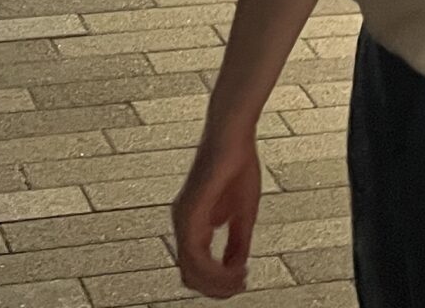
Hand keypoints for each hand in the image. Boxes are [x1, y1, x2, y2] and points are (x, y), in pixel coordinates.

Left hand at [173, 128, 260, 298]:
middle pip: (191, 276)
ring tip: (241, 279)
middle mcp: (182, 222)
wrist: (232, 134)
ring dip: (218, 283)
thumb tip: (236, 269)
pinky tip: (236, 268)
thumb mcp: (242, 214)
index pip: (196, 268)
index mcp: (192, 223)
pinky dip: (216, 270)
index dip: (218, 283)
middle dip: (217, 289)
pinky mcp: (189, 210)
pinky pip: (195, 254)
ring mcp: (182, 217)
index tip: (242, 282)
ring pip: (191, 270)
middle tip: (242, 285)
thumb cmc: (237, 165)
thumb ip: (237, 242)